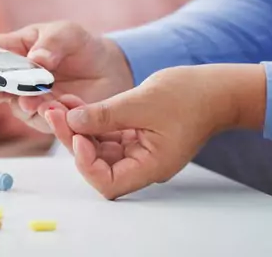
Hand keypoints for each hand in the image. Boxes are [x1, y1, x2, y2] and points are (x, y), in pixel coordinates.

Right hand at [0, 21, 133, 132]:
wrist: (111, 72)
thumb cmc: (81, 47)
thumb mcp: (69, 34)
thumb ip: (52, 44)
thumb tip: (36, 60)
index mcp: (14, 49)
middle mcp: (14, 76)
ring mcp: (26, 98)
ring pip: (13, 103)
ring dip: (20, 101)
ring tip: (33, 99)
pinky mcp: (44, 118)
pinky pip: (39, 117)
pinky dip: (45, 111)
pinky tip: (56, 106)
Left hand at [44, 64, 266, 199]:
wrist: (217, 89)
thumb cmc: (191, 96)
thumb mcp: (142, 102)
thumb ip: (105, 114)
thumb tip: (72, 121)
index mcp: (150, 166)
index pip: (108, 182)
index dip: (87, 163)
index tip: (79, 135)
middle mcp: (141, 164)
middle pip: (97, 162)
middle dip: (73, 138)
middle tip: (53, 112)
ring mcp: (137, 150)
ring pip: (97, 147)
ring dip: (77, 127)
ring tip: (58, 104)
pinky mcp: (135, 135)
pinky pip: (106, 133)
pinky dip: (90, 119)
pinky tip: (73, 102)